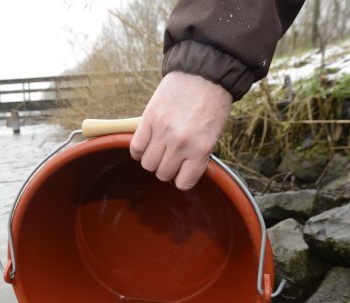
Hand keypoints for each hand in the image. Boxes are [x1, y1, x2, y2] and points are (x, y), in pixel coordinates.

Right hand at [130, 72, 232, 190]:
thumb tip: (181, 170)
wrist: (204, 72)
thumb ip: (197, 154)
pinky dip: (138, 151)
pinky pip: (136, 147)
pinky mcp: (149, 119)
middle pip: (162, 174)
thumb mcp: (213, 134)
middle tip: (169, 158)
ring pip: (147, 163)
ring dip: (151, 160)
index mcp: (201, 149)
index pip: (183, 183)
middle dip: (166, 169)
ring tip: (157, 150)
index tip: (181, 172)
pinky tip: (145, 144)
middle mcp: (180, 143)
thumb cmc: (213, 103)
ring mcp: (163, 131)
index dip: (181, 179)